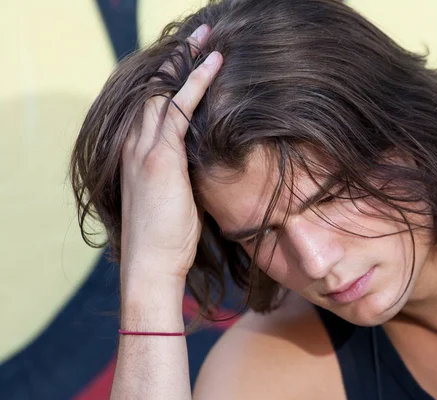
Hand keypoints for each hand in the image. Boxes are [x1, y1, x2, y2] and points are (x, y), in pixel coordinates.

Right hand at [120, 25, 221, 282]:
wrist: (152, 265)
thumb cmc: (166, 238)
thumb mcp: (172, 198)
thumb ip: (181, 173)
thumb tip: (204, 163)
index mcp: (136, 155)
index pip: (152, 106)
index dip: (170, 81)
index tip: (189, 63)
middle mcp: (135, 145)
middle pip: (155, 89)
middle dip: (177, 61)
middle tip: (198, 37)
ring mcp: (145, 149)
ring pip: (165, 91)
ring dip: (187, 62)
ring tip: (207, 38)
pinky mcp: (161, 157)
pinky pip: (179, 108)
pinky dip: (196, 83)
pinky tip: (213, 65)